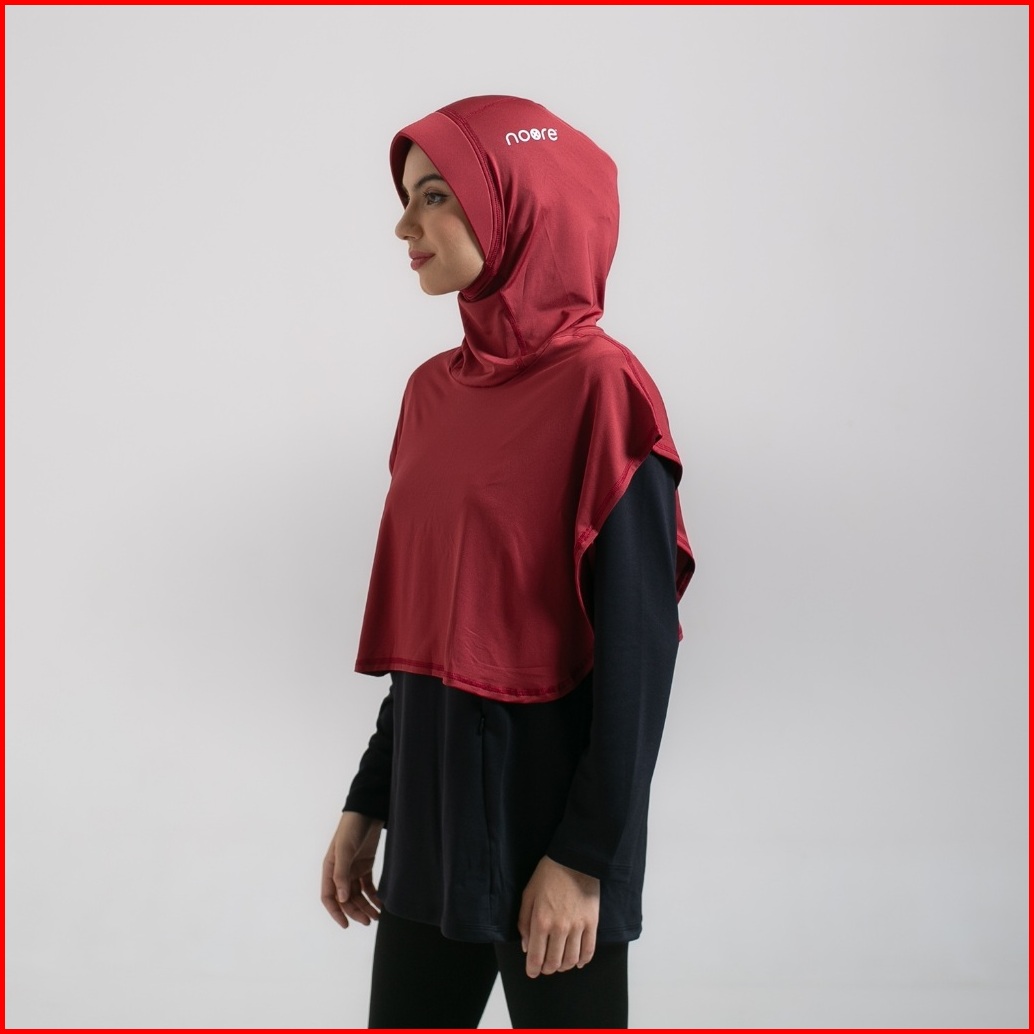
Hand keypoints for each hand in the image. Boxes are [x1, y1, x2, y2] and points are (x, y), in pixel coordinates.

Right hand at [321, 811, 383, 928]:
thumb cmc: (351, 828)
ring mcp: (353, 869)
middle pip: (346, 899)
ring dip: (366, 906)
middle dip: (356, 911)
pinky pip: (368, 885)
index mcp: (330, 869)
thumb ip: (342, 874)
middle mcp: (340, 872)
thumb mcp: (345, 850)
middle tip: (369, 921)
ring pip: (357, 894)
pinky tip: (380, 903)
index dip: (336, 912)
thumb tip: (341, 898)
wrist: (367, 811)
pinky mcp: (365, 865)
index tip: (346, 925)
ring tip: (377, 916)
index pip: (329, 897)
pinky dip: (373, 895)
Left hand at [517, 855, 599, 977]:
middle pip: (554, 962)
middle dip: (547, 969)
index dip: (532, 969)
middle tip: (545, 967)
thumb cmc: (548, 875)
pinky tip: (578, 961)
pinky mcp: (592, 923)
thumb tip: (526, 947)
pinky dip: (583, 960)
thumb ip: (524, 922)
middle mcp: (559, 928)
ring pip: (571, 960)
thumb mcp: (528, 894)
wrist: (574, 860)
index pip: (536, 957)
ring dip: (564, 966)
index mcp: (541, 921)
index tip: (532, 972)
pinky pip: (589, 950)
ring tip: (560, 963)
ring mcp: (578, 927)